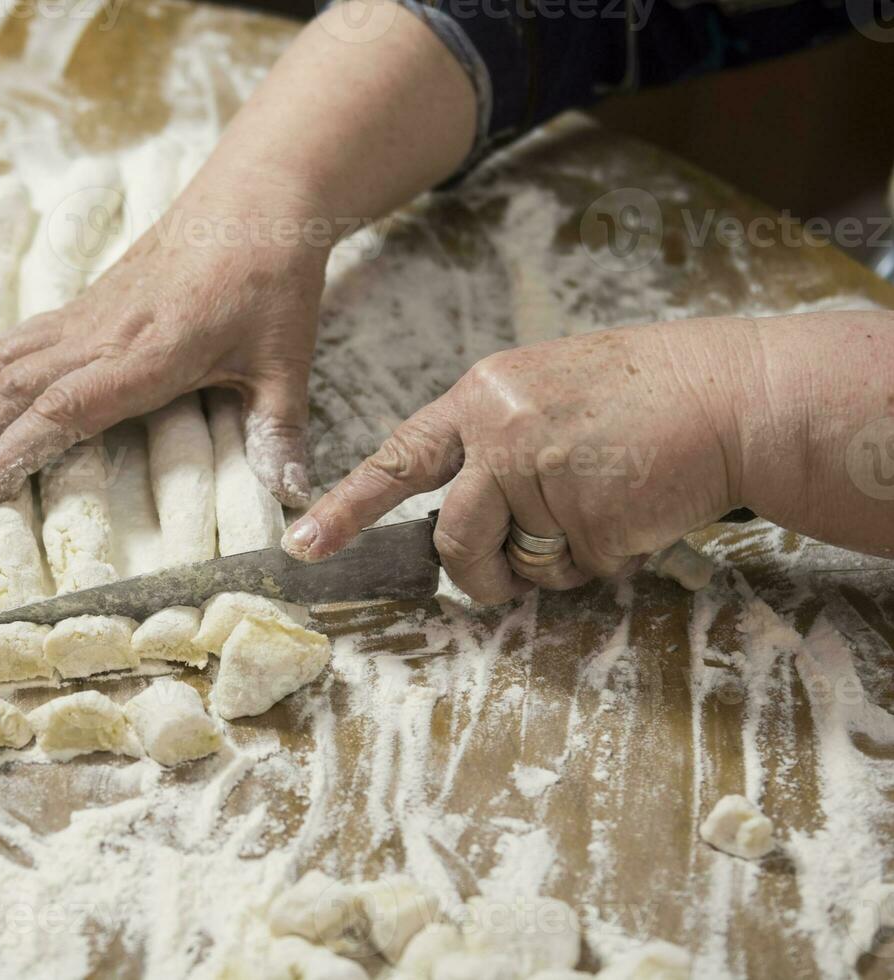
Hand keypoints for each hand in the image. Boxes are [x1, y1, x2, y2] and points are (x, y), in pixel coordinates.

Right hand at [0, 201, 327, 514]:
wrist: (256, 199)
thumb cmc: (273, 281)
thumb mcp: (286, 363)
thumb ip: (279, 432)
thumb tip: (297, 502)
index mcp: (148, 354)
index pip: (61, 408)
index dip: (12, 452)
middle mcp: (103, 333)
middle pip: (13, 390)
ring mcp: (87, 314)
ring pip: (3, 362)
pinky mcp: (84, 303)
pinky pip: (15, 340)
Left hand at [282, 319, 763, 602]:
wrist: (730, 395)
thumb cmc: (639, 396)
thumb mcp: (545, 391)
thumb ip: (493, 443)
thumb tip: (459, 517)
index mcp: (482, 397)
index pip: (397, 459)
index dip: (346, 507)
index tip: (303, 545)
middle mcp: (501, 434)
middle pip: (452, 535)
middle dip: (475, 574)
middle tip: (502, 580)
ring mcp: (544, 477)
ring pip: (511, 564)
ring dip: (539, 574)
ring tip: (587, 535)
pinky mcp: (591, 520)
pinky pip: (575, 573)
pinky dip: (601, 564)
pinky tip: (633, 517)